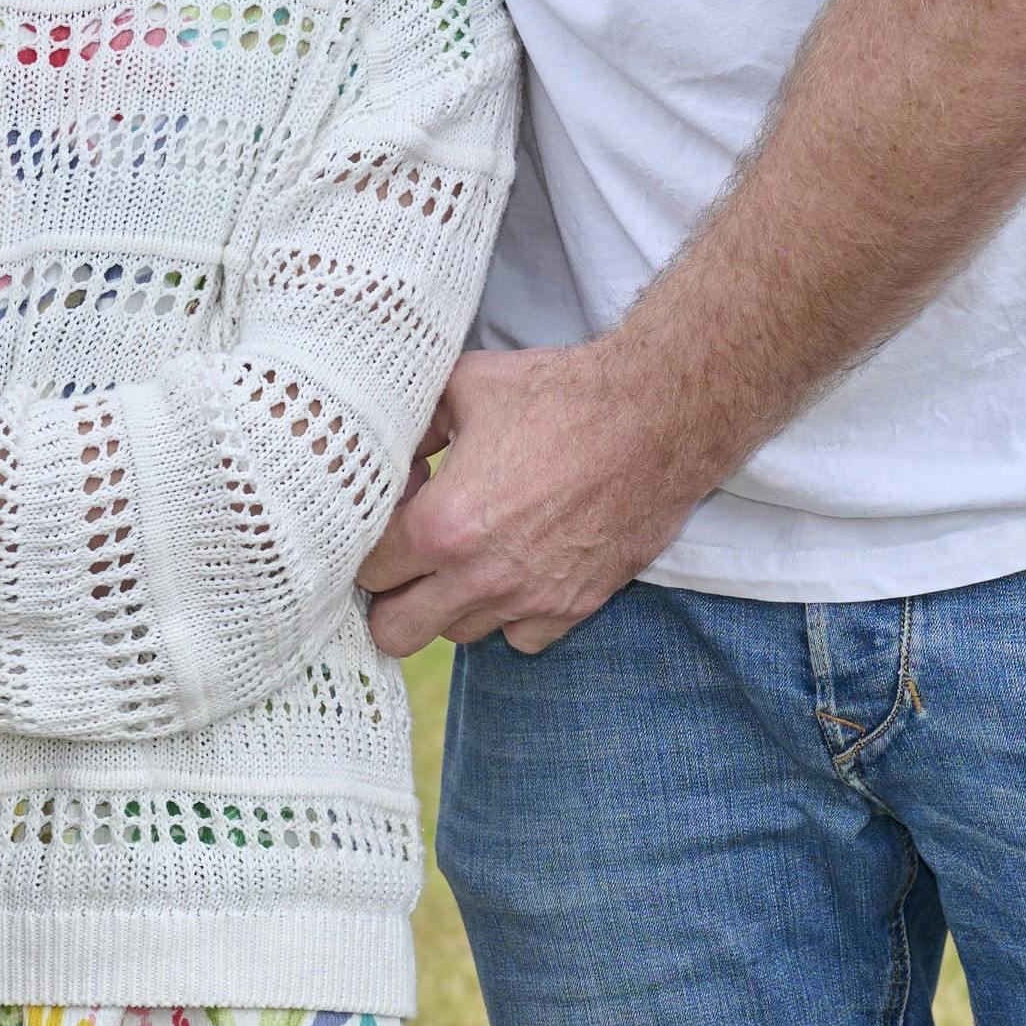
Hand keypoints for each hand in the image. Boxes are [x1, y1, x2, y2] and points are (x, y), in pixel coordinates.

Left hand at [359, 340, 708, 661]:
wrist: (657, 415)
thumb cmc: (561, 393)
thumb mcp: (466, 387)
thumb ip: (412, 427)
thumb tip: (387, 457)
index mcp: (442, 524)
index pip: (368, 572)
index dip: (369, 544)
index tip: (390, 520)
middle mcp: (481, 576)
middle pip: (396, 632)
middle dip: (392, 598)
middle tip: (409, 562)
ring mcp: (530, 598)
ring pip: (457, 636)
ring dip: (452, 604)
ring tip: (468, 557)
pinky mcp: (574, 606)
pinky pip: (520, 638)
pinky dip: (511, 615)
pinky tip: (517, 570)